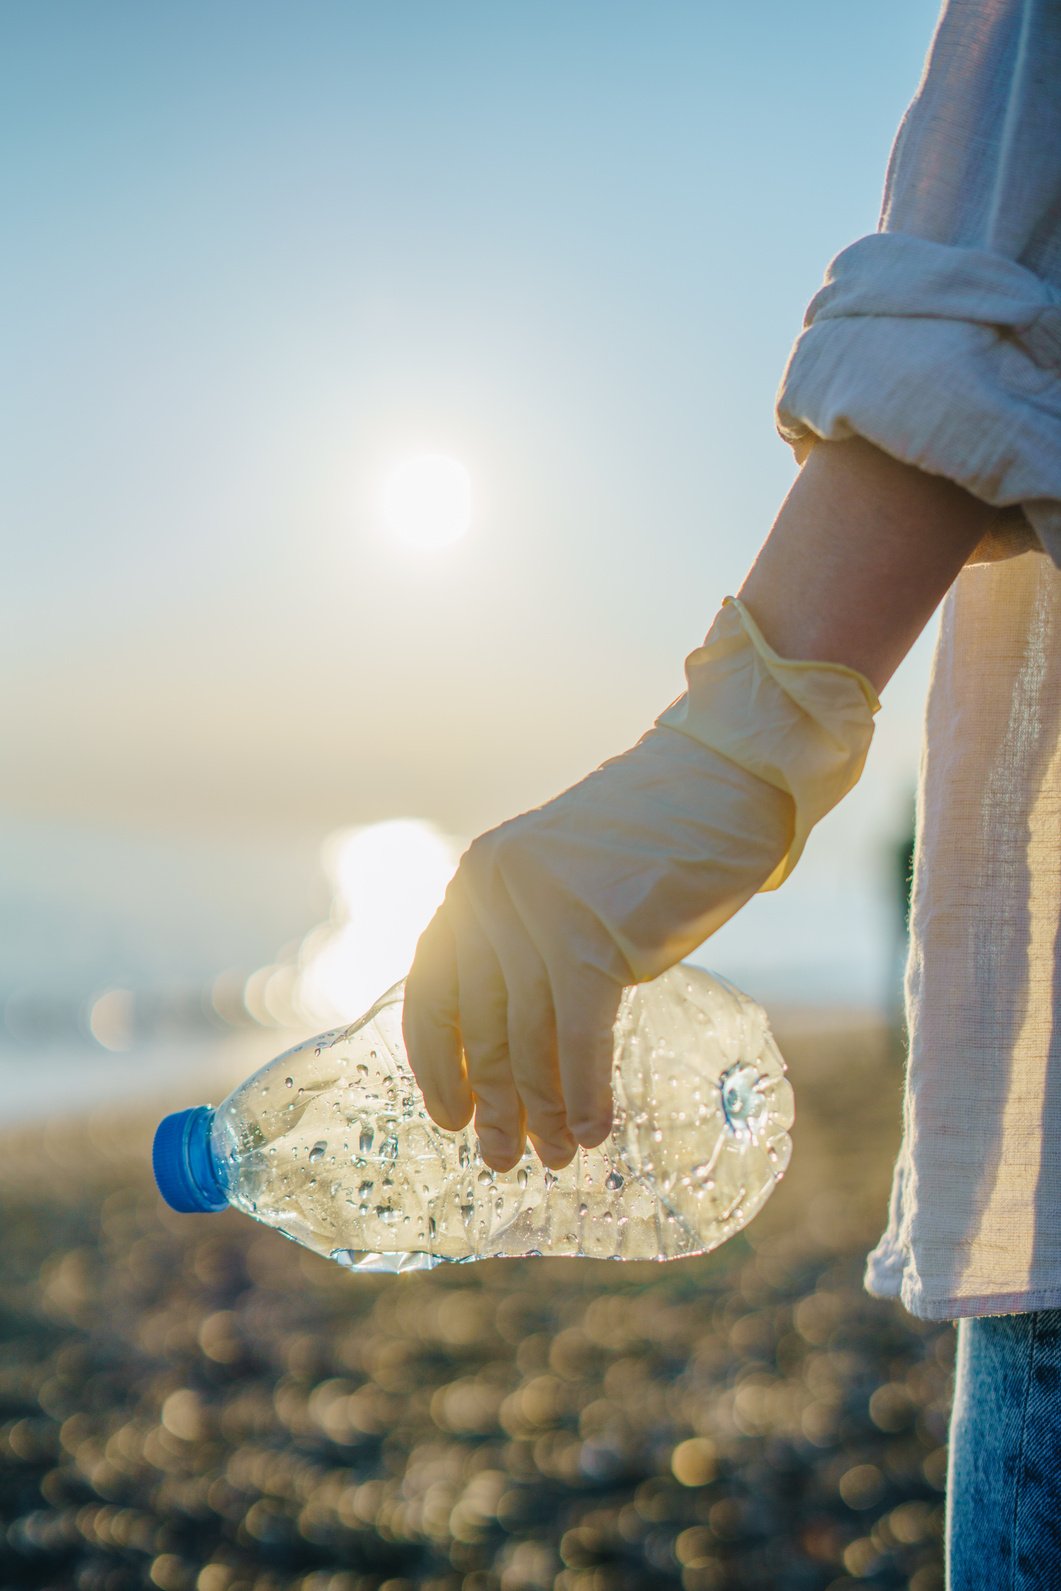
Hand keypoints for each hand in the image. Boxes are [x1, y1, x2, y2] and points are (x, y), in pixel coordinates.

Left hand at [402, 724, 793, 1171]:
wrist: (722, 782)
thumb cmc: (652, 842)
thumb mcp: (566, 884)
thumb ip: (530, 942)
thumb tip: (517, 1048)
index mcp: (476, 880)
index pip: (434, 988)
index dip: (439, 1062)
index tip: (451, 1116)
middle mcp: (493, 892)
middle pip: (485, 1023)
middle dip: (496, 1100)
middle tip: (503, 1159)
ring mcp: (541, 912)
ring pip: (532, 1036)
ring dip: (544, 1109)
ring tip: (556, 1157)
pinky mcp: (594, 934)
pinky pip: (581, 1034)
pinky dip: (587, 1090)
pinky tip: (595, 1131)